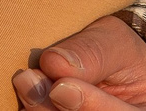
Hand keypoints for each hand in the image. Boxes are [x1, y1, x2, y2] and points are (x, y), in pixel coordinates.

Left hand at [9, 12, 145, 110]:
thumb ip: (92, 53)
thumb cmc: (120, 52)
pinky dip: (35, 110)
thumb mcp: (115, 41)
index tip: (60, 87)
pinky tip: (24, 97)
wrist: (111, 64)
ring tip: (24, 83)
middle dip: (55, 110)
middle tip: (28, 82)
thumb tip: (54, 63)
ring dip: (40, 110)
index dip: (91, 105)